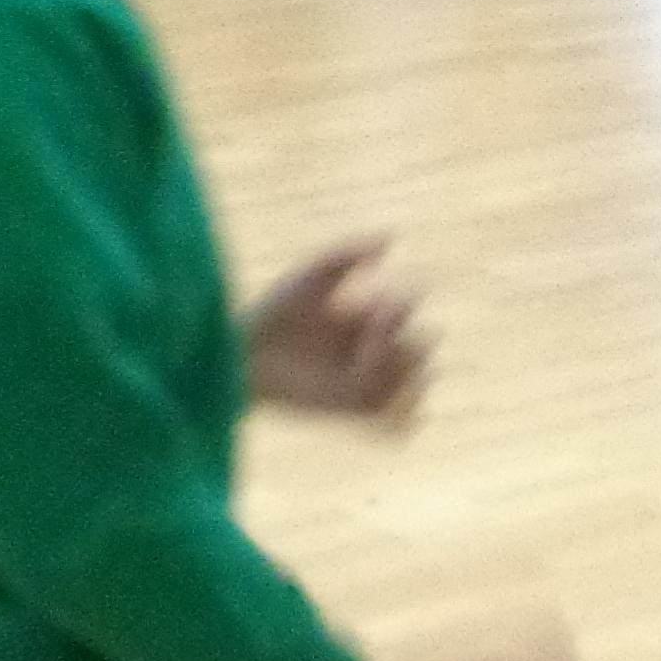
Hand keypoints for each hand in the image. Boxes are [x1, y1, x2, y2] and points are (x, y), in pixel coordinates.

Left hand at [246, 236, 430, 424]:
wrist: (239, 357)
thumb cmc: (273, 313)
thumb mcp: (313, 277)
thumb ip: (351, 253)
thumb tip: (395, 235)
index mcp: (365, 315)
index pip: (407, 307)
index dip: (400, 306)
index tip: (373, 304)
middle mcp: (370, 349)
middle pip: (421, 343)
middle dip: (402, 339)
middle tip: (369, 335)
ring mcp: (365, 382)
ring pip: (416, 381)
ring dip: (406, 373)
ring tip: (368, 365)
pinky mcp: (353, 412)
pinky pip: (397, 425)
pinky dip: (406, 419)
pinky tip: (394, 404)